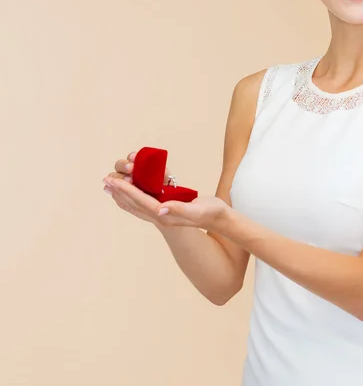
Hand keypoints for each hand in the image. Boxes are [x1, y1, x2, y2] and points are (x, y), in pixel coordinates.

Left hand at [103, 150, 230, 231]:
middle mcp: (161, 216)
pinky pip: (145, 204)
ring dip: (123, 195)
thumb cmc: (210, 212)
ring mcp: (163, 214)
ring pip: (137, 205)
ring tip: (110, 187)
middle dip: (119, 192)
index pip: (141, 201)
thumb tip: (160, 209)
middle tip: (104, 181)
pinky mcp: (167, 209)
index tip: (113, 181)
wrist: (219, 219)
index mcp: (166, 215)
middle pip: (134, 204)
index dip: (126, 190)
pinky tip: (131, 192)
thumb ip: (179, 209)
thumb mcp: (197, 210)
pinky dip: (134, 198)